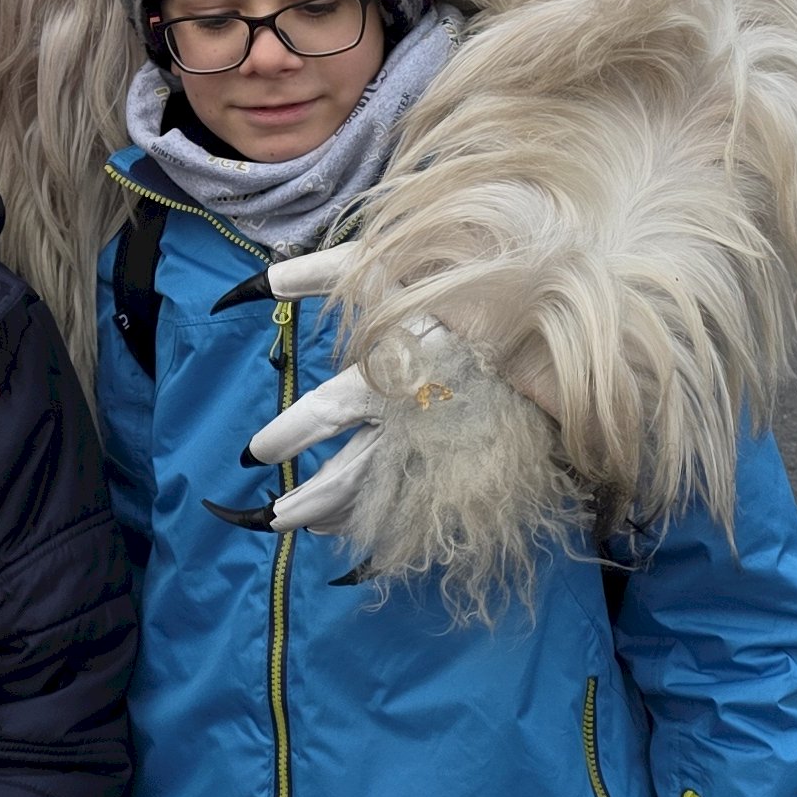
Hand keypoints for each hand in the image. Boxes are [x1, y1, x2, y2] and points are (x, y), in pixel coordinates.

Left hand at [242, 256, 472, 543]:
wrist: (538, 320)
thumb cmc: (456, 288)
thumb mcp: (384, 269)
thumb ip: (318, 274)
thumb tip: (264, 277)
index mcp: (388, 372)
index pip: (324, 413)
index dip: (286, 437)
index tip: (257, 453)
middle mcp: (410, 416)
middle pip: (350, 474)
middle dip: (308, 500)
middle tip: (273, 517)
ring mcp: (441, 442)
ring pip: (383, 494)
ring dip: (341, 515)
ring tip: (306, 526)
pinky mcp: (466, 455)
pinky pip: (419, 497)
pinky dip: (386, 514)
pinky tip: (362, 522)